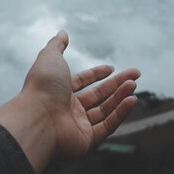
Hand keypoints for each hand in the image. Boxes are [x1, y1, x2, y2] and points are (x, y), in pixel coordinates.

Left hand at [0, 31, 139, 173]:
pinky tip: (132, 100)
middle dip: (117, 84)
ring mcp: (77, 126)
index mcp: (58, 91)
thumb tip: (63, 32)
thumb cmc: (42, 87)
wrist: (37, 118)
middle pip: (98, 96)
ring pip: (105, 110)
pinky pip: (108, 126)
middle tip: (136, 75)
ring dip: (121, 97)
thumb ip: (57, 45)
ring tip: (134, 85)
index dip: (97, 74)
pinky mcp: (86, 141)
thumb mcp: (50, 58)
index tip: (112, 68)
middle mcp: (68, 109)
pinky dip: (121, 114)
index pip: (82, 82)